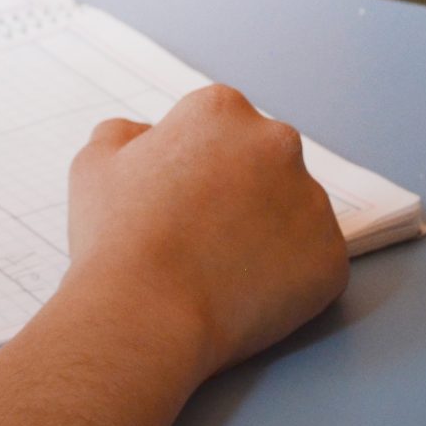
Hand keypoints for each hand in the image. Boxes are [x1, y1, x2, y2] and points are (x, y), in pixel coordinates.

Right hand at [63, 84, 347, 377]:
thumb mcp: (94, 164)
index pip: (216, 125)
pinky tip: (241, 291)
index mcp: (221, 111)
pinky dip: (284, 275)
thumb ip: (124, 135)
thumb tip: (145, 137)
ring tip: (216, 267)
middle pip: (262, 160)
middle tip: (197, 232)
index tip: (174, 195)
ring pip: (291, 210)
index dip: (191, 162)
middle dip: (237, 188)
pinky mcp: (331, 257)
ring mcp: (312, 201)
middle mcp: (278, 143)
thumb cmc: (117, 238)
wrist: (147, 313)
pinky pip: (310, 261)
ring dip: (264, 229)